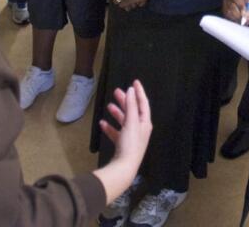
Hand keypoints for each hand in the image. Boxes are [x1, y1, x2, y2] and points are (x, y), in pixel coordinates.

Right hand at [94, 81, 152, 203]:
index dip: (139, 92)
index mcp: (145, 123)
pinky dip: (110, 127)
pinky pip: (116, 132)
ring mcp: (131, 138)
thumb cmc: (130, 143)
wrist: (124, 167)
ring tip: (109, 105)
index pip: (143, 103)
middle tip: (116, 91)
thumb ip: (130, 105)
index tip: (134, 81)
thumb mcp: (131, 122)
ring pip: (124, 121)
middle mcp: (140, 129)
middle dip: (125, 101)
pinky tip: (102, 123)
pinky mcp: (123, 145)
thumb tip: (131, 90)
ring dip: (117, 112)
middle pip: (133, 111)